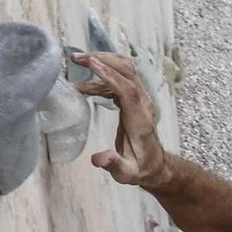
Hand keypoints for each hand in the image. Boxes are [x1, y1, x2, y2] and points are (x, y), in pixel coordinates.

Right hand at [71, 51, 168, 187]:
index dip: (110, 75)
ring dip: (103, 61)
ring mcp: (141, 98)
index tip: (91, 63)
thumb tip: (98, 159)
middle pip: (127, 72)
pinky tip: (83, 86)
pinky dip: (102, 76)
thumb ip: (113, 164)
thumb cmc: (139, 168)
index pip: (128, 90)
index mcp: (140, 119)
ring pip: (125, 70)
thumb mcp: (126, 173)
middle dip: (103, 60)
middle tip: (77, 58)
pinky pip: (120, 79)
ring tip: (78, 61)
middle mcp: (143, 104)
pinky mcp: (135, 98)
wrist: (154, 164)